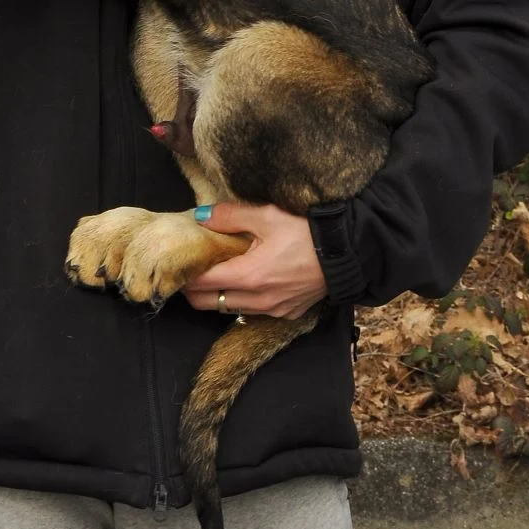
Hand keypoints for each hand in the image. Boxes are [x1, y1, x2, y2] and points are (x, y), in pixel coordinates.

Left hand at [181, 202, 327, 320]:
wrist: (350, 251)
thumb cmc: (308, 231)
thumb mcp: (267, 215)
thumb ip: (229, 216)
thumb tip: (200, 217)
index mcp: (248, 277)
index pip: (201, 284)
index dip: (185, 274)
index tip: (177, 263)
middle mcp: (258, 302)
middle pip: (209, 304)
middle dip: (195, 288)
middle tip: (192, 268)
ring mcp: (274, 311)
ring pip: (231, 310)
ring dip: (219, 295)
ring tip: (219, 271)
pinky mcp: (289, 313)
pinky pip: (255, 312)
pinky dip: (244, 300)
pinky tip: (248, 280)